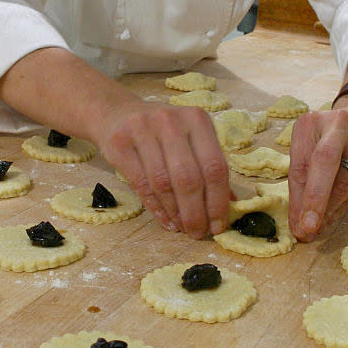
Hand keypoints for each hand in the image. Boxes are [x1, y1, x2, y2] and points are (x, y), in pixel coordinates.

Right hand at [97, 97, 230, 238]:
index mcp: (197, 119)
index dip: (218, 201)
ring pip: (163, 183)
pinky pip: (141, 184)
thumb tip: (231, 205)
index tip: (218, 226)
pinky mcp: (119, 143)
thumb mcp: (190, 141)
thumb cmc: (161, 134)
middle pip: (189, 177)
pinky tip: (166, 220)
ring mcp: (142, 129)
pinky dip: (156, 208)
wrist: (116, 114)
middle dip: (196, 212)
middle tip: (198, 233)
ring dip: (176, 212)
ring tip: (182, 228)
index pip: (215, 166)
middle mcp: (171, 120)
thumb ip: (209, 167)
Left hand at [287, 97, 347, 240]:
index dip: (298, 198)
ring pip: (347, 180)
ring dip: (332, 208)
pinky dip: (347, 203)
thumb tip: (300, 222)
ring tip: (322, 225)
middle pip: (325, 164)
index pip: (301, 164)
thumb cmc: (327, 140)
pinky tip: (337, 212)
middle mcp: (337, 123)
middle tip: (309, 229)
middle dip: (316, 201)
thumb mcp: (308, 149)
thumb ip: (302, 181)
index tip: (297, 224)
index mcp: (310, 122)